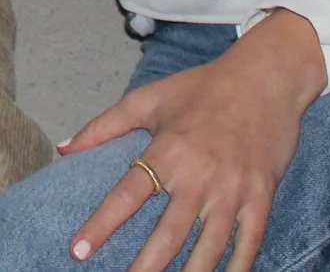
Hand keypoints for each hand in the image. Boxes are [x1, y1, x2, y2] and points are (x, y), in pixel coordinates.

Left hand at [56, 10, 325, 271]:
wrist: (266, 78)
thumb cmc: (202, 87)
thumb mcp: (148, 100)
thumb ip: (103, 126)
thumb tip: (63, 148)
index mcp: (168, 150)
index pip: (128, 195)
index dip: (101, 225)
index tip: (78, 250)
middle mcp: (200, 174)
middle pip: (169, 234)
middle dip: (147, 267)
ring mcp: (233, 189)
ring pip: (210, 247)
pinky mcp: (262, 196)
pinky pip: (250, 242)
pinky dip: (238, 268)